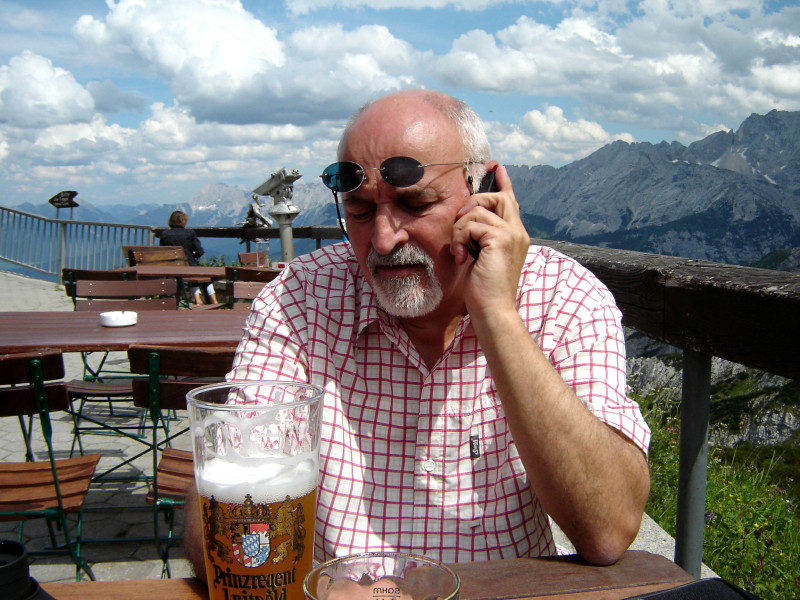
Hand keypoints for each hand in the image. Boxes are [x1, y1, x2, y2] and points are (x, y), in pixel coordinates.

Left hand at [452, 163, 529, 317]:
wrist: (494, 311)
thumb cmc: (485, 290)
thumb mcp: (482, 257)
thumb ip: (481, 237)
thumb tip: (467, 218)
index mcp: (515, 236)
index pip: (511, 201)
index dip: (503, 182)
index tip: (496, 166)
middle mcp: (518, 232)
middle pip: (497, 196)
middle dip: (473, 204)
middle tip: (461, 227)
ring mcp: (512, 235)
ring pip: (479, 209)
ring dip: (460, 228)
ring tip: (459, 251)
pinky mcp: (501, 240)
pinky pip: (472, 224)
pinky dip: (459, 239)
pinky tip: (460, 257)